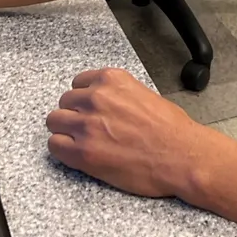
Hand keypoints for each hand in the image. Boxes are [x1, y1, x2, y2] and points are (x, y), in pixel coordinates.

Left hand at [45, 68, 228, 200]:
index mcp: (112, 80)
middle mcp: (96, 98)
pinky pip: (55, 145)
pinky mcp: (83, 152)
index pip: (78, 83)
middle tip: (88, 129)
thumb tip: (106, 103)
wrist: (182, 156)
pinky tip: (78, 155)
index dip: (83, 99)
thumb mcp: (145, 94)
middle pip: (64, 102)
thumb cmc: (172, 130)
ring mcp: (87, 125)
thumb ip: (118, 95)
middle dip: (74, 115)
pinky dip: (63, 150)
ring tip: (82, 143)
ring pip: (54, 122)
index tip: (89, 109)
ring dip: (65, 132)